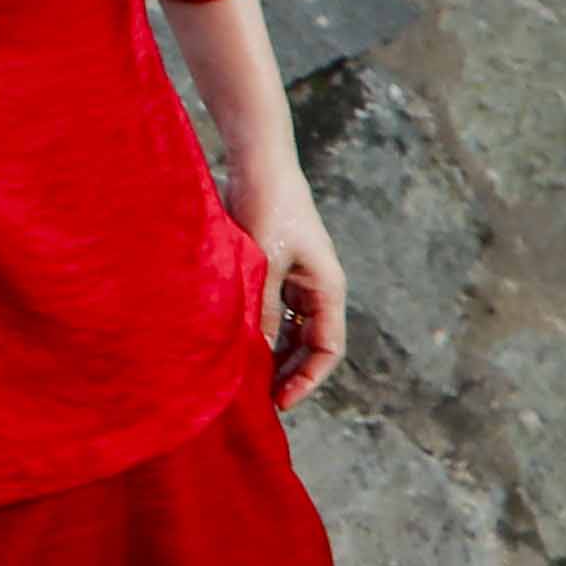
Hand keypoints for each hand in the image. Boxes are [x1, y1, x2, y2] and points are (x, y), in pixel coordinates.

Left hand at [245, 164, 348, 408]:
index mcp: (328, 289)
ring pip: (291, 332)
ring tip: (246, 376)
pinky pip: (272, 313)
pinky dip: (259, 331)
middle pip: (310, 345)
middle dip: (290, 373)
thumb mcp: (266, 265)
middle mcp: (316, 290)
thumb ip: (264, 310)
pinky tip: (237, 344)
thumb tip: (259, 354)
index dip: (308, 379)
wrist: (258, 165)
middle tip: (259, 397)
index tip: (280, 400)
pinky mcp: (274, 271)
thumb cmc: (269, 208)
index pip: (328, 348)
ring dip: (273, 354)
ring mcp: (296, 281)